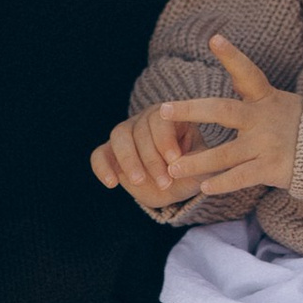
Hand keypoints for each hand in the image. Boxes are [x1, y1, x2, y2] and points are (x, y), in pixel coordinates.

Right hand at [90, 107, 205, 211]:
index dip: (165, 139)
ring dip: (129, 160)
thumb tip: (181, 164)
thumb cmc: (191, 171)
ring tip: (139, 181)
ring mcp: (126, 134)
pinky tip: (112, 183)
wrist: (175, 185)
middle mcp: (146, 120)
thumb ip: (197, 163)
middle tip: (164, 182)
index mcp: (170, 117)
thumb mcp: (202, 167)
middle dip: (151, 158)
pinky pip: (99, 155)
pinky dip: (102, 167)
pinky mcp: (110, 152)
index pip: (161, 119)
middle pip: (140, 129)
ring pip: (119, 136)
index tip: (173, 160)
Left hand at [91, 39, 300, 207]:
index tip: (214, 39)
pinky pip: (240, 176)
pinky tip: (204, 188)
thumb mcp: (281, 101)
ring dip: (197, 162)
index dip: (232, 56)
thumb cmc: (301, 125)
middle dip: (191, 111)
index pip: (247, 72)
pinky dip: (221, 183)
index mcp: (265, 98)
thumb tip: (232, 73)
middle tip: (163, 111)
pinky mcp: (272, 167)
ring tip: (172, 169)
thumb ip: (255, 92)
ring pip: (225, 154)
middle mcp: (264, 118)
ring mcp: (267, 144)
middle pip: (222, 111)